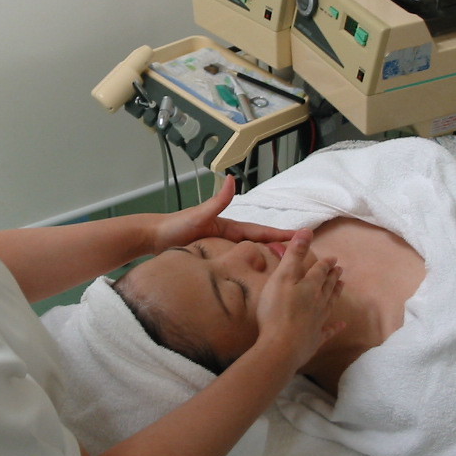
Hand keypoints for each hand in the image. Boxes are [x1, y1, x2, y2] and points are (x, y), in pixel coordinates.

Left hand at [149, 174, 293, 253]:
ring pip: (249, 252)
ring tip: (286, 267)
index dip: (278, 234)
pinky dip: (249, 265)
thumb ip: (217, 201)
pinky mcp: (213, 257)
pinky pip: (236, 261)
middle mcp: (227, 235)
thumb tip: (233, 179)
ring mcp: (221, 246)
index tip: (299, 236)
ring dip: (266, 257)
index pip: (259, 231)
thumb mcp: (199, 214)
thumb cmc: (175, 227)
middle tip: (302, 255)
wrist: (153, 237)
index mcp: (228, 227)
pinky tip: (255, 276)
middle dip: (279, 247)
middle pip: (258, 242)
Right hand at [253, 229, 344, 373]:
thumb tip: (307, 230)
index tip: (333, 258)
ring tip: (341, 287)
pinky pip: (328, 331)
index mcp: (309, 286)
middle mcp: (318, 302)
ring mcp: (318, 322)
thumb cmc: (277, 310)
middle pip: (327, 287)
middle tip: (340, 270)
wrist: (281, 346)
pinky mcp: (314, 339)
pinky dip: (335, 327)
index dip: (325, 264)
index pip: (319, 271)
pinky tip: (341, 326)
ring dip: (335, 294)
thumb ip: (294, 254)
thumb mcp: (282, 277)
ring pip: (330, 304)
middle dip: (333, 277)